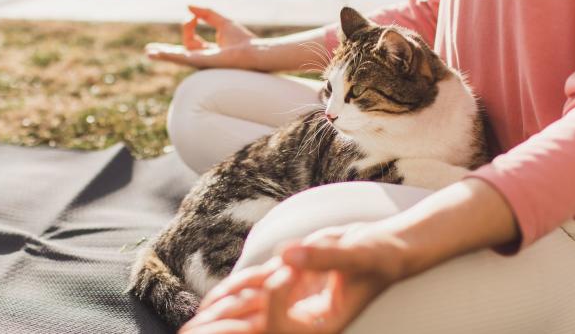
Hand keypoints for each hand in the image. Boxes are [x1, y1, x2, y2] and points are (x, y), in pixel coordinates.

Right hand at [146, 5, 257, 68]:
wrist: (254, 51)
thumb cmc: (243, 40)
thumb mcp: (222, 22)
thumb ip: (206, 13)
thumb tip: (188, 7)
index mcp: (207, 52)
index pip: (190, 39)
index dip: (188, 25)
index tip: (193, 16)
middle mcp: (202, 59)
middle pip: (179, 54)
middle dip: (165, 52)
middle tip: (149, 50)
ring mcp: (200, 62)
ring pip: (177, 57)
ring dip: (163, 54)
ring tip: (148, 52)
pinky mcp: (201, 62)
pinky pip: (182, 58)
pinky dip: (169, 55)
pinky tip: (158, 54)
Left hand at [182, 223, 407, 333]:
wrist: (383, 249)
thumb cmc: (376, 255)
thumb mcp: (353, 254)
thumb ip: (322, 257)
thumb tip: (288, 256)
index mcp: (321, 324)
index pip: (280, 324)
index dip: (272, 301)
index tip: (280, 272)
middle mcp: (303, 319)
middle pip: (257, 331)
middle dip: (225, 331)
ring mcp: (292, 303)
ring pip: (249, 315)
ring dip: (220, 318)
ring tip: (191, 326)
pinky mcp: (286, 284)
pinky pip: (252, 293)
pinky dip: (231, 294)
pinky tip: (210, 301)